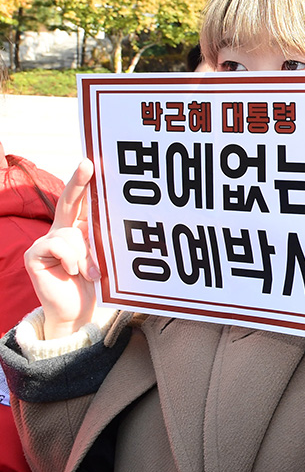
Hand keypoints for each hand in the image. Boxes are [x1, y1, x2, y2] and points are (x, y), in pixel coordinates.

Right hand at [24, 159, 99, 339]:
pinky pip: (59, 246)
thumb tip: (104, 223)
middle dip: (79, 182)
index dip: (84, 182)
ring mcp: (44, 241)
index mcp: (76, 228)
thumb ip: (98, 239)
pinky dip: (71, 260)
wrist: (75, 310)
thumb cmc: (91, 283)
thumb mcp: (100, 257)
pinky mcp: (33, 254)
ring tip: (87, 272)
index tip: (92, 162)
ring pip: (71, 234)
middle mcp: (59, 231)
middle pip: (68, 202)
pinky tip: (71, 272)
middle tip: (88, 164)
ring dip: (85, 255)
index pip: (81, 202)